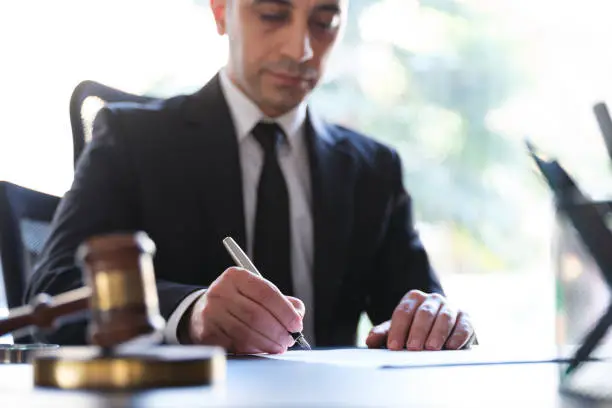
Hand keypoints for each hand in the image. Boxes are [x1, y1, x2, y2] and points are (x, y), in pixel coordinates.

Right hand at [187, 267, 304, 353]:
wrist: (204, 311)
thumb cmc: (239, 301)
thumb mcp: (257, 292)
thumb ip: (282, 301)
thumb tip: (298, 314)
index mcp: (236, 276)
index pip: (266, 293)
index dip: (285, 311)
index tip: (297, 325)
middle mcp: (221, 291)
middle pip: (257, 315)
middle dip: (278, 331)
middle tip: (289, 340)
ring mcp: (211, 312)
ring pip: (247, 332)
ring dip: (268, 343)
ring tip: (279, 347)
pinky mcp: (207, 332)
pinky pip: (236, 344)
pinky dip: (254, 349)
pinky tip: (262, 349)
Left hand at [365, 290, 473, 350]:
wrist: (441, 334)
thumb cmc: (414, 332)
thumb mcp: (398, 332)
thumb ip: (384, 334)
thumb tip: (370, 339)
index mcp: (413, 299)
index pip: (403, 312)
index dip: (398, 329)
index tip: (393, 347)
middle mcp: (432, 299)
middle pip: (424, 313)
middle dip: (418, 331)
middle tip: (413, 348)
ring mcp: (450, 307)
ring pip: (444, 317)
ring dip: (437, 333)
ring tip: (431, 348)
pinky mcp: (465, 317)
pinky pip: (463, 324)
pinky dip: (458, 335)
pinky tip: (451, 347)